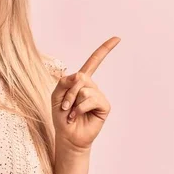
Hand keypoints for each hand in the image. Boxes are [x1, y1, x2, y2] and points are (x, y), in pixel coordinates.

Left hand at [51, 36, 120, 153]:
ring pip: (84, 89)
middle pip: (81, 77)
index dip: (105, 49)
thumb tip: (80, 76)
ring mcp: (99, 96)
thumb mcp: (56, 95)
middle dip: (68, 92)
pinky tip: (77, 116)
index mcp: (81, 81)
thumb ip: (64, 81)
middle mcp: (92, 86)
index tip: (117, 38)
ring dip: (72, 102)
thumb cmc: (61, 116)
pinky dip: (79, 108)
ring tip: (71, 113)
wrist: (67, 135)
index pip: (94, 62)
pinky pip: (90, 99)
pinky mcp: (104, 106)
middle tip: (65, 106)